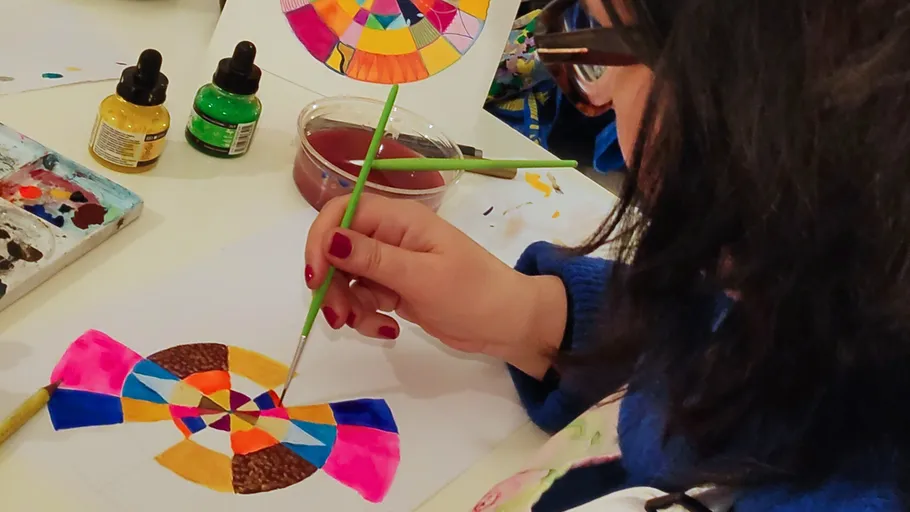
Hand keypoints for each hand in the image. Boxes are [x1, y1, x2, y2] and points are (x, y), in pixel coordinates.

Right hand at [304, 195, 566, 378]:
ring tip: (378, 327)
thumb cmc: (472, 293)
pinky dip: (366, 316)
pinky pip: (361, 298)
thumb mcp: (422, 277)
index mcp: (399, 218)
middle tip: (342, 319)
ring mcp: (391, 263)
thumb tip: (329, 238)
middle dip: (332, 285)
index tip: (316, 278)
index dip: (320, 240)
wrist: (507, 324)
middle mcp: (390, 234)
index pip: (341, 212)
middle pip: (335, 249)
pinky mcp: (393, 288)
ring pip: (344, 278)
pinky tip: (389, 330)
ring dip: (349, 306)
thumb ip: (373, 259)